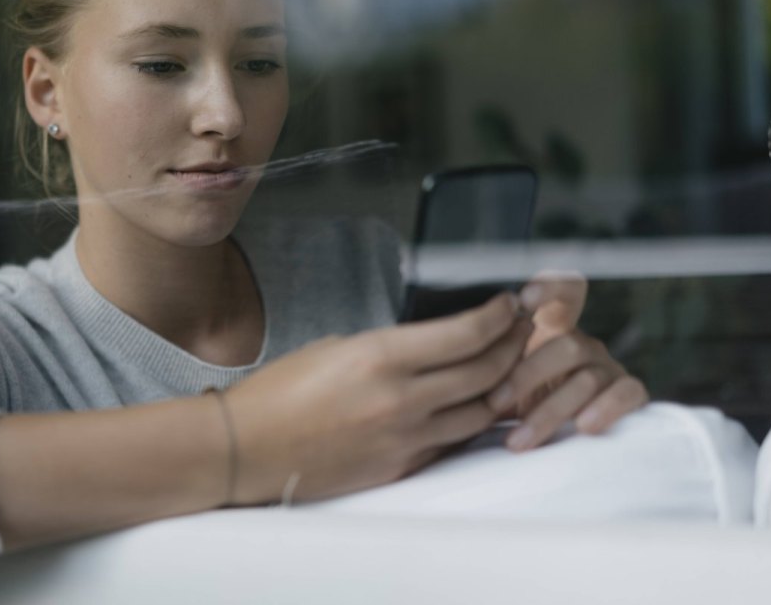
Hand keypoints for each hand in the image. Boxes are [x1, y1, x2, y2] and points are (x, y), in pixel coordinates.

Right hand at [223, 293, 531, 504]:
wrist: (249, 448)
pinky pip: (453, 442)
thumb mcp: (335, 348)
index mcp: (381, 357)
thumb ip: (388, 348)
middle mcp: (402, 399)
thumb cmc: (279, 393)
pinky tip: (475, 405)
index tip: (510, 304)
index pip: (465, 334)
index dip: (498, 317)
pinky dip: (471, 421)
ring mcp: (405, 438)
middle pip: (486, 370)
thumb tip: (431, 347)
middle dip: (512, 344)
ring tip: (509, 366)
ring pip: (481, 411)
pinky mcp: (401, 467)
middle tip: (522, 329)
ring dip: (502, 385)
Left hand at [486, 272, 648, 451]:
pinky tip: (583, 427)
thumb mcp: (497, 382)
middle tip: (494, 403)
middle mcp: (584, 344)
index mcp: (554, 328)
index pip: (565, 291)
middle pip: (566, 346)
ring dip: (550, 411)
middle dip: (526, 376)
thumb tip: (457, 358)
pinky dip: (606, 408)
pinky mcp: (628, 396)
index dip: (551, 288)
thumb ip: (487, 364)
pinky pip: (627, 393)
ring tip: (519, 439)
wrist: (550, 445)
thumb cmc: (515, 406)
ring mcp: (608, 369)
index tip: (524, 300)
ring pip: (587, 379)